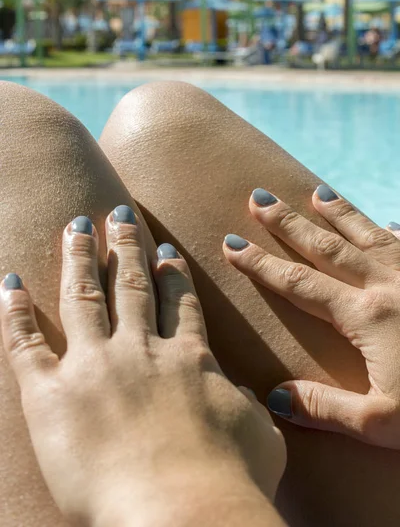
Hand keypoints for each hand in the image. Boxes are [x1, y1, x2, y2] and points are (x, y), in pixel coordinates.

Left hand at [1, 206, 285, 526]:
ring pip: (85, 295)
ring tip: (75, 226)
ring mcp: (96, 367)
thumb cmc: (229, 481)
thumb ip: (248, 405)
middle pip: (132, 285)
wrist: (183, 514)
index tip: (162, 248)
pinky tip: (9, 281)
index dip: (171, 272)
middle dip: (125, 246)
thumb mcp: (258, 434)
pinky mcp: (51, 395)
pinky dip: (15, 310)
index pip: (179, 302)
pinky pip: (26, 342)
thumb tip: (245, 392)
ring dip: (79, 257)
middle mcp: (142, 350)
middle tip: (118, 215)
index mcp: (189, 358)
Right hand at [224, 185, 399, 449]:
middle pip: (325, 246)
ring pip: (367, 233)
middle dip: (287, 222)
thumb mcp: (383, 422)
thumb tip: (275, 397)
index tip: (232, 244)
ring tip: (314, 191)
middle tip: (259, 197)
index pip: (298, 284)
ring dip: (338, 212)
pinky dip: (394, 230)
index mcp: (366, 315)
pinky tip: (389, 221)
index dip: (260, 264)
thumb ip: (327, 409)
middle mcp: (387, 282)